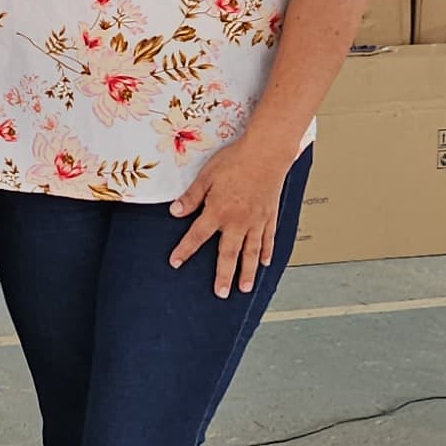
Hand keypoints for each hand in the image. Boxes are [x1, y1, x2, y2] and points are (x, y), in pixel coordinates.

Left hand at [166, 132, 300, 297]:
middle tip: (221, 294)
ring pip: (251, 252)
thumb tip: (175, 212)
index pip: (197, 236)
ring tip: (244, 288)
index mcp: (218, 212)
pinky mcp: (270, 215)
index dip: (184, 250)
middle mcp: (238, 222)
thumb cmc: (236, 160)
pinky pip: (268, 238)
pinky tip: (265, 263)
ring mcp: (256, 221)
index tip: (175, 263)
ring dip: (247, 272)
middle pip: (229, 255)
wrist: (267, 152)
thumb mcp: (206, 176)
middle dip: (223, 276)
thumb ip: (192, 197)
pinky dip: (267, 252)